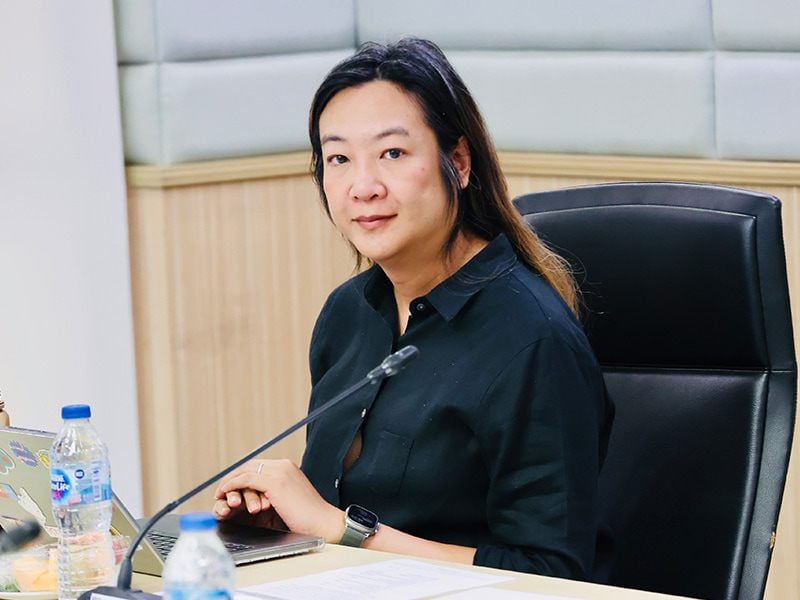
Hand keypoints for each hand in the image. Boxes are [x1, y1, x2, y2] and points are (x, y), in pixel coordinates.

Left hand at [213, 459, 343, 542]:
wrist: (322, 524)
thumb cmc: (307, 519)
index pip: (258, 466)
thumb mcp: (286, 502)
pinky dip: (232, 485)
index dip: (242, 475)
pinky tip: (225, 494)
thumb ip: (270, 495)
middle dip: (233, 476)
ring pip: (246, 470)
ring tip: (220, 493)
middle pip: (250, 465)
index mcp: (287, 468)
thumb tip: (253, 501)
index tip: (231, 486)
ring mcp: (279, 471)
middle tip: (221, 489)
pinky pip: (246, 479)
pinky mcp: (275, 482)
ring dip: (230, 481)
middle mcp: (283, 466)